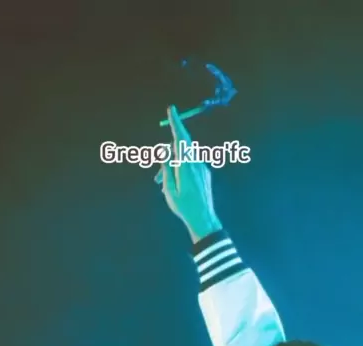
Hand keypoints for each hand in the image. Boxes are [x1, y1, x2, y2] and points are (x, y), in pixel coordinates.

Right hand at [155, 105, 221, 242]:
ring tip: (163, 186)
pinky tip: (176, 187)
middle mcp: (196, 163)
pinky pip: (191, 165)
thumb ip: (166, 167)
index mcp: (186, 165)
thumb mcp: (169, 188)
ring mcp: (202, 168)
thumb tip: (164, 149)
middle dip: (167, 156)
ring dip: (173, 165)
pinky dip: (181, 170)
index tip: (171, 109)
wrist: (203, 219)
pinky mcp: (205, 173)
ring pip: (185, 158)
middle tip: (157, 179)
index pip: (180, 138)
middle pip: (180, 148)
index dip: (175, 123)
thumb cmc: (183, 206)